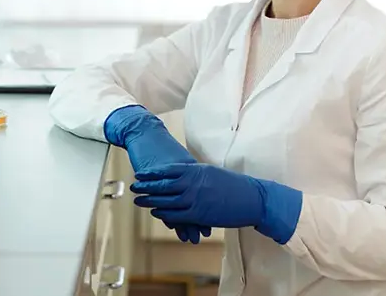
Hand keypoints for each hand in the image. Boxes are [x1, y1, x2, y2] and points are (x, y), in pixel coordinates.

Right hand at [104, 105, 211, 243]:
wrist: (147, 134)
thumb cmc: (163, 149)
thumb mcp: (180, 162)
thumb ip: (189, 177)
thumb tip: (196, 193)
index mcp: (195, 172)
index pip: (202, 197)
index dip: (203, 214)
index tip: (206, 229)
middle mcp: (186, 175)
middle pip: (193, 203)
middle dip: (195, 224)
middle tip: (197, 238)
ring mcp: (172, 177)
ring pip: (179, 205)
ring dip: (183, 223)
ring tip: (184, 237)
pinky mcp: (157, 179)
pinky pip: (162, 198)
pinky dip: (164, 212)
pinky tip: (166, 223)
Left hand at [131, 163, 302, 244]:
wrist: (252, 198)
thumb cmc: (232, 185)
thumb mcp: (211, 172)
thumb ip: (194, 173)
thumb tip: (182, 173)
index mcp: (196, 170)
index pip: (168, 170)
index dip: (152, 172)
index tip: (140, 173)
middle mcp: (193, 183)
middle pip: (163, 184)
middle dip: (146, 185)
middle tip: (133, 186)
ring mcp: (196, 199)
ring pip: (166, 200)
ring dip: (150, 200)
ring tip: (138, 200)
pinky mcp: (199, 214)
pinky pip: (176, 214)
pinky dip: (164, 213)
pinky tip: (155, 212)